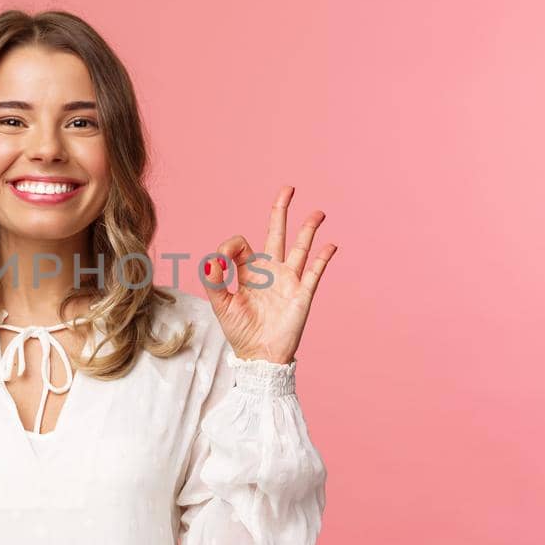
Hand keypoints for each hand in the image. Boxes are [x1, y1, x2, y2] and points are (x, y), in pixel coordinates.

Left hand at [199, 185, 336, 364]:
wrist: (259, 356)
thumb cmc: (239, 332)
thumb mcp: (221, 305)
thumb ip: (214, 280)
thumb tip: (214, 257)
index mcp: (248, 271)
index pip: (242, 244)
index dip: (232, 244)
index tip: (225, 257)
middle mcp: (269, 271)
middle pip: (276, 233)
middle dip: (281, 211)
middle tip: (288, 188)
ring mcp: (288, 281)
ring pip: (300, 248)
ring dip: (308, 229)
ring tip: (318, 212)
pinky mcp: (302, 294)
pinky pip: (314, 272)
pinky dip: (322, 258)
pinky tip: (330, 244)